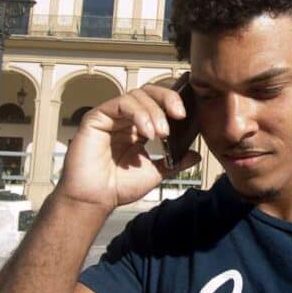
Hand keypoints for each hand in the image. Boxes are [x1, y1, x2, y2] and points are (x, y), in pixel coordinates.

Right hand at [56, 84, 200, 211]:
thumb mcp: (155, 172)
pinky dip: (138, 114)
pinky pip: (121, 103)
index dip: (173, 102)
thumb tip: (196, 154)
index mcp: (137, 127)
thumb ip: (175, 161)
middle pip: (149, 92)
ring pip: (136, 95)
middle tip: (180, 115)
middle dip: (168, 99)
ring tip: (162, 133)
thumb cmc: (118, 187)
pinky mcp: (97, 117)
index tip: (187, 115)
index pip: (157, 103)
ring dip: (154, 111)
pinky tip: (147, 132)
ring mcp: (110, 116)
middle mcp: (124, 118)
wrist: (96, 200)